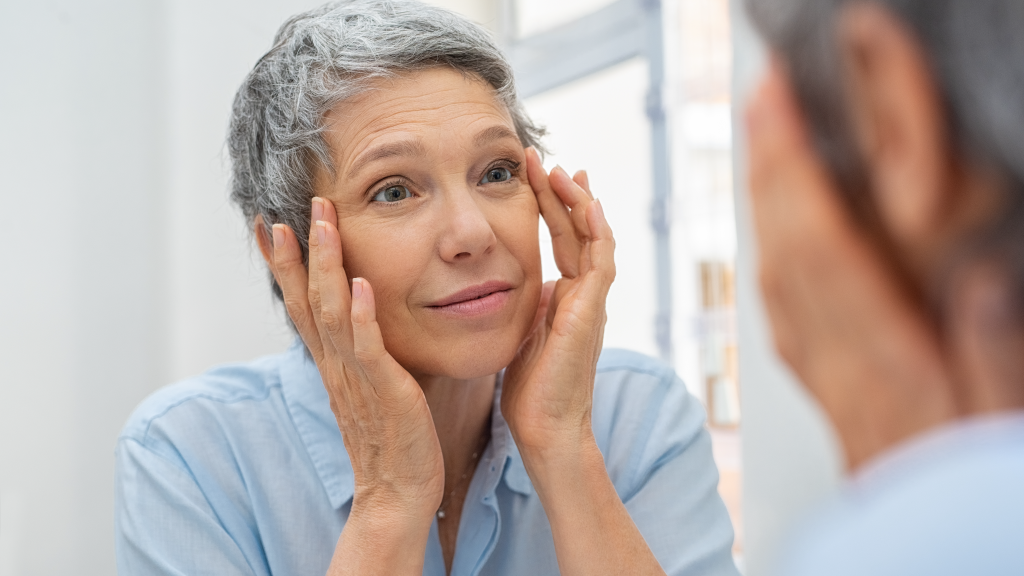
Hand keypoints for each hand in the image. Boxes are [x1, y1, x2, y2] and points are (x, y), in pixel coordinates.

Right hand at [267, 198, 443, 521]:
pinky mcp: (385, 391)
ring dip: (327, 267)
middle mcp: (336, 364)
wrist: (398, 492)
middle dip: (299, 252)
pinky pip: (368, 349)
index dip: (285, 264)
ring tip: (324, 225)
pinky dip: (362, 316)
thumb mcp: (369, 386)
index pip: (300, 304)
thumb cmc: (391, 438)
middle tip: (293, 208)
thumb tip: (360, 317)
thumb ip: (360, 352)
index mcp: (332, 362)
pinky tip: (361, 285)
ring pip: (332, 312)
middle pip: (306, 299)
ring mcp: (357, 377)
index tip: (270, 224)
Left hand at [502, 147, 615, 457]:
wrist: (545, 427)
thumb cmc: (530, 390)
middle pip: (578, 231)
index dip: (550, 206)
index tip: (535, 175)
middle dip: (561, 193)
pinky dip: (597, 232)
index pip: (562, 240)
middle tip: (543, 158)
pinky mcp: (592, 313)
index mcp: (566, 298)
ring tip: (561, 170)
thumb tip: (517, 283)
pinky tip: (587, 204)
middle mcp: (583, 295)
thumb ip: (526, 305)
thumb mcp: (522, 333)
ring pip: (594, 239)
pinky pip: (600, 263)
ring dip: (578, 203)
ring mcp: (591, 302)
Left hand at [746, 62, 955, 467]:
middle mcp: (835, 353)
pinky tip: (777, 226)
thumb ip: (987, 344)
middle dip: (772, 167)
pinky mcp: (818, 373)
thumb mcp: (993, 408)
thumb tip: (978, 275)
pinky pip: (781, 301)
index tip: (780, 111)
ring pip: (777, 268)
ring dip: (767, 200)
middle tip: (764, 102)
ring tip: (766, 143)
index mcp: (880, 354)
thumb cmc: (956, 474)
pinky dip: (775, 247)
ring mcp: (819, 364)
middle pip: (787, 245)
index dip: (795, 171)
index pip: (822, 245)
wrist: (916, 537)